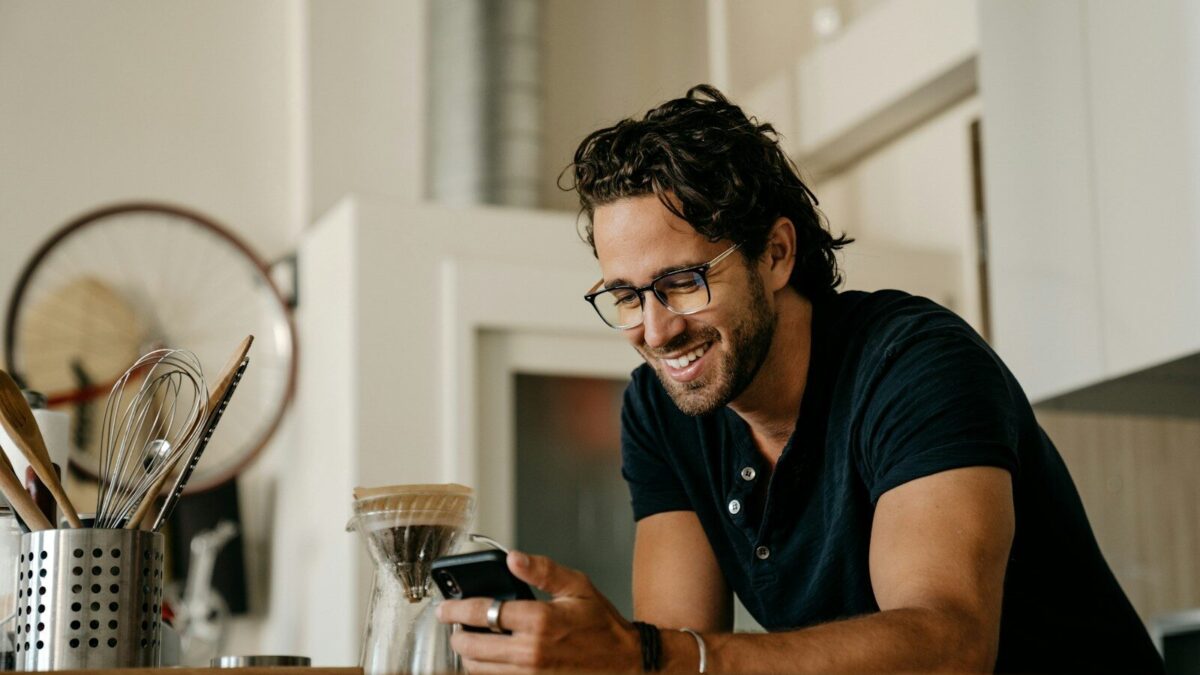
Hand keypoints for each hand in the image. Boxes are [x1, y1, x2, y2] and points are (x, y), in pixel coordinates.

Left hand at [436, 551, 641, 672]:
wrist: (624, 662)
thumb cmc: (601, 624)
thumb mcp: (577, 586)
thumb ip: (543, 571)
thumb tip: (513, 558)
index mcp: (540, 621)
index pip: (484, 612)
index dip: (457, 608)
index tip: (444, 607)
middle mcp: (530, 652)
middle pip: (472, 646)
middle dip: (457, 633)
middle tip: (455, 623)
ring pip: (478, 669)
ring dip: (468, 654)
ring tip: (471, 639)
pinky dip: (485, 670)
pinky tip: (489, 657)